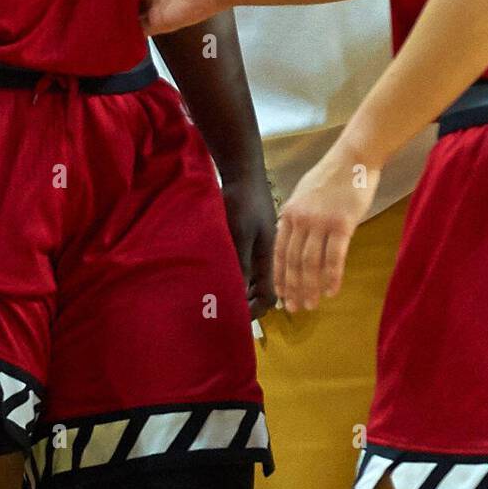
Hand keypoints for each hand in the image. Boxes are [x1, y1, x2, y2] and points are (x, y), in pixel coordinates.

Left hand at [221, 172, 277, 319]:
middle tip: (221, 310)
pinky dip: (236, 274)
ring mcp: (259, 244)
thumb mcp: (238, 235)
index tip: (233, 318)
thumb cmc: (242, 201)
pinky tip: (219, 272)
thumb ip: (240, 265)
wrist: (242, 170)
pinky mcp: (250, 235)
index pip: (269, 296)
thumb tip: (237, 297)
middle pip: (262, 289)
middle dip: (246, 303)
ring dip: (239, 289)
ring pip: (253, 277)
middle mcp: (267, 254)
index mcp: (269, 256)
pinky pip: (245, 263)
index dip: (253, 311)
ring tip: (217, 294)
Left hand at [274, 144, 380, 312]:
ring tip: (312, 304)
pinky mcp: (342, 224)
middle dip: (293, 288)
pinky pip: (334, 257)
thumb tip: (291, 241)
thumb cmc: (332, 176)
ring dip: (311, 287)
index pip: (280, 252)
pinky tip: (332, 291)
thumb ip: (296, 217)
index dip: (280, 277)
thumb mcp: (303, 194)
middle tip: (295, 308)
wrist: (354, 157)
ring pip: (311, 263)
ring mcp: (321, 222)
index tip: (280, 295)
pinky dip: (332, 277)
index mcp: (289, 213)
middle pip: (294, 262)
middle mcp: (301, 219)